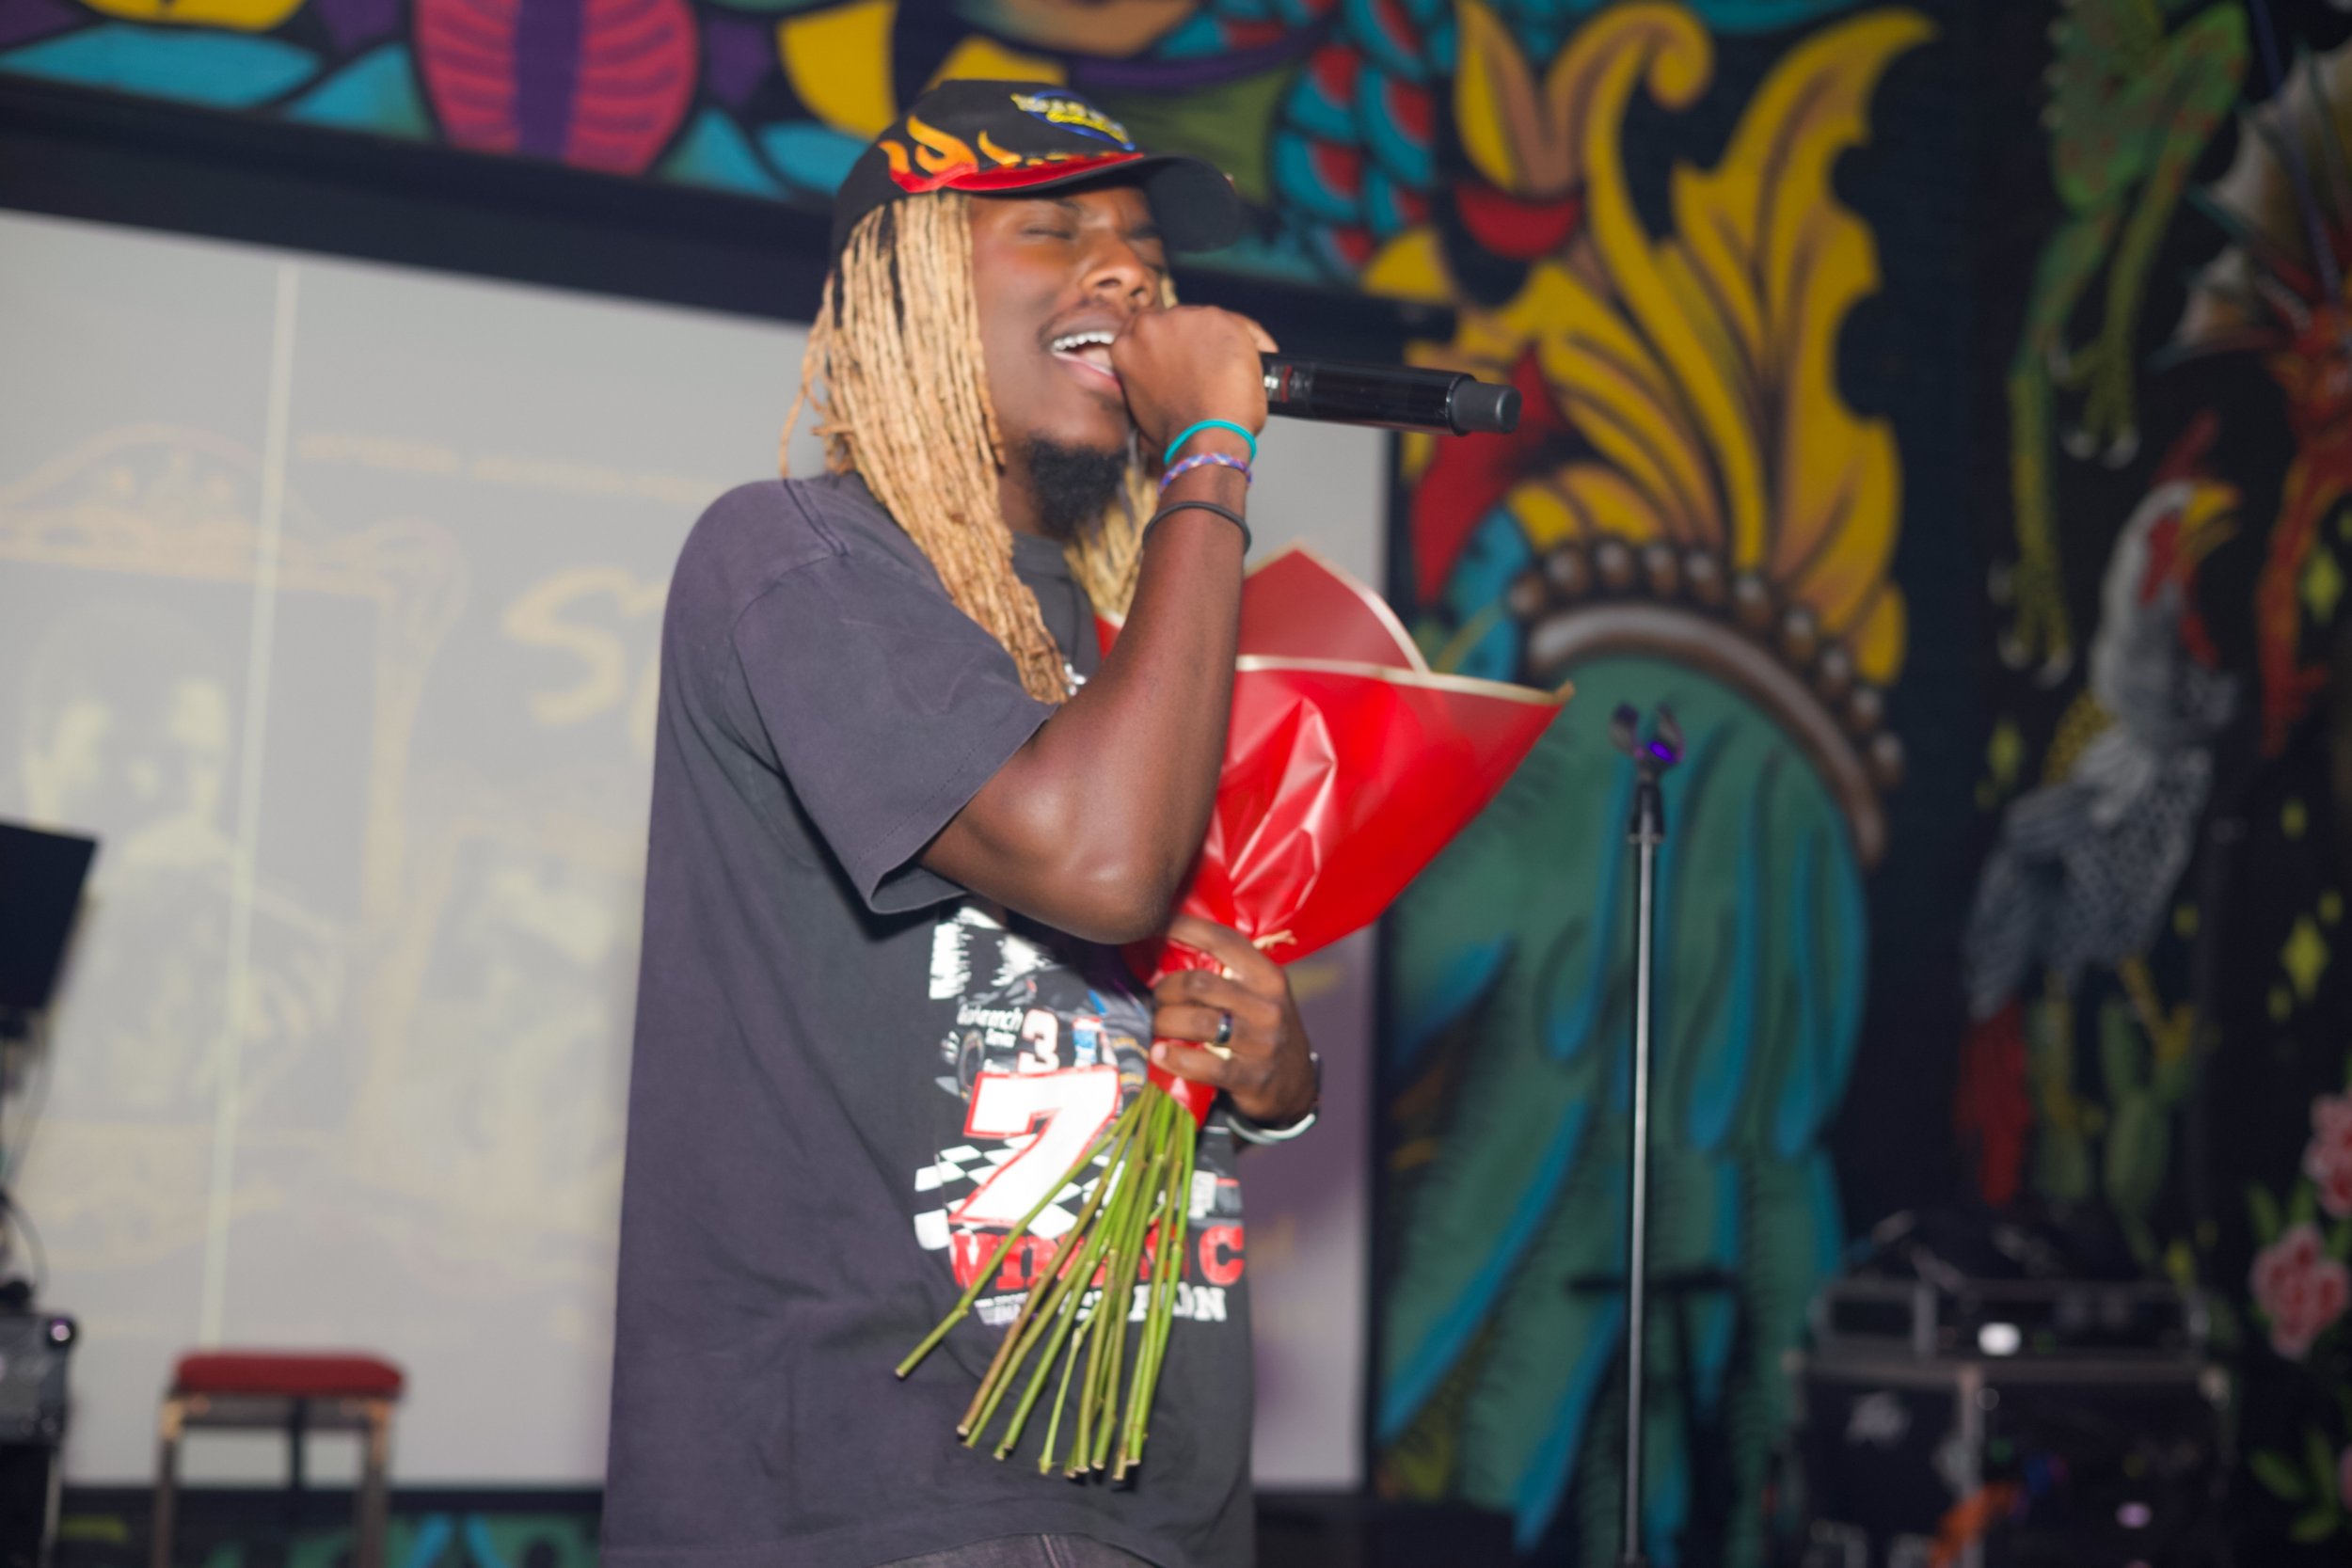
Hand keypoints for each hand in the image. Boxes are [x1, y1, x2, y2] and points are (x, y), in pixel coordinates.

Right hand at [1110, 307, 1277, 458]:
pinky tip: (1254, 369)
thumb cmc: (1176, 434)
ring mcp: (1183, 319)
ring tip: (1233, 373)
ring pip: (1209, 324)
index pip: (1149, 336)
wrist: (1204, 437)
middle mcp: (1149, 326)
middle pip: (1178, 325)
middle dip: (1194, 344)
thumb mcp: (1141, 411)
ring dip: (1222, 344)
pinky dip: (1254, 346)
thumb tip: (1156, 390)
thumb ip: (1145, 386)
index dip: (1169, 349)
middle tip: (1210, 369)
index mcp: (1126, 347)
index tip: (1183, 359)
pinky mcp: (1217, 319)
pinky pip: (1243, 327)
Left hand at [1148, 914, 1316, 1126]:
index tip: (1153, 923)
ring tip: (1156, 1025)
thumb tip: (1168, 940)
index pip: (1221, 941)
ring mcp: (1262, 1043)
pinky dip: (1174, 1058)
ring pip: (1198, 1022)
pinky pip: (1204, 1065)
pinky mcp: (1251, 1077)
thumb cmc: (1263, 1028)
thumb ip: (1227, 971)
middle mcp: (1268, 1006)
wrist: (1294, 1083)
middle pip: (1200, 984)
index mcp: (1268, 976)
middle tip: (1155, 997)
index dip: (1183, 928)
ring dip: (1165, 1022)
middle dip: (1166, 988)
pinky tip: (1160, 1054)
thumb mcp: (1259, 993)